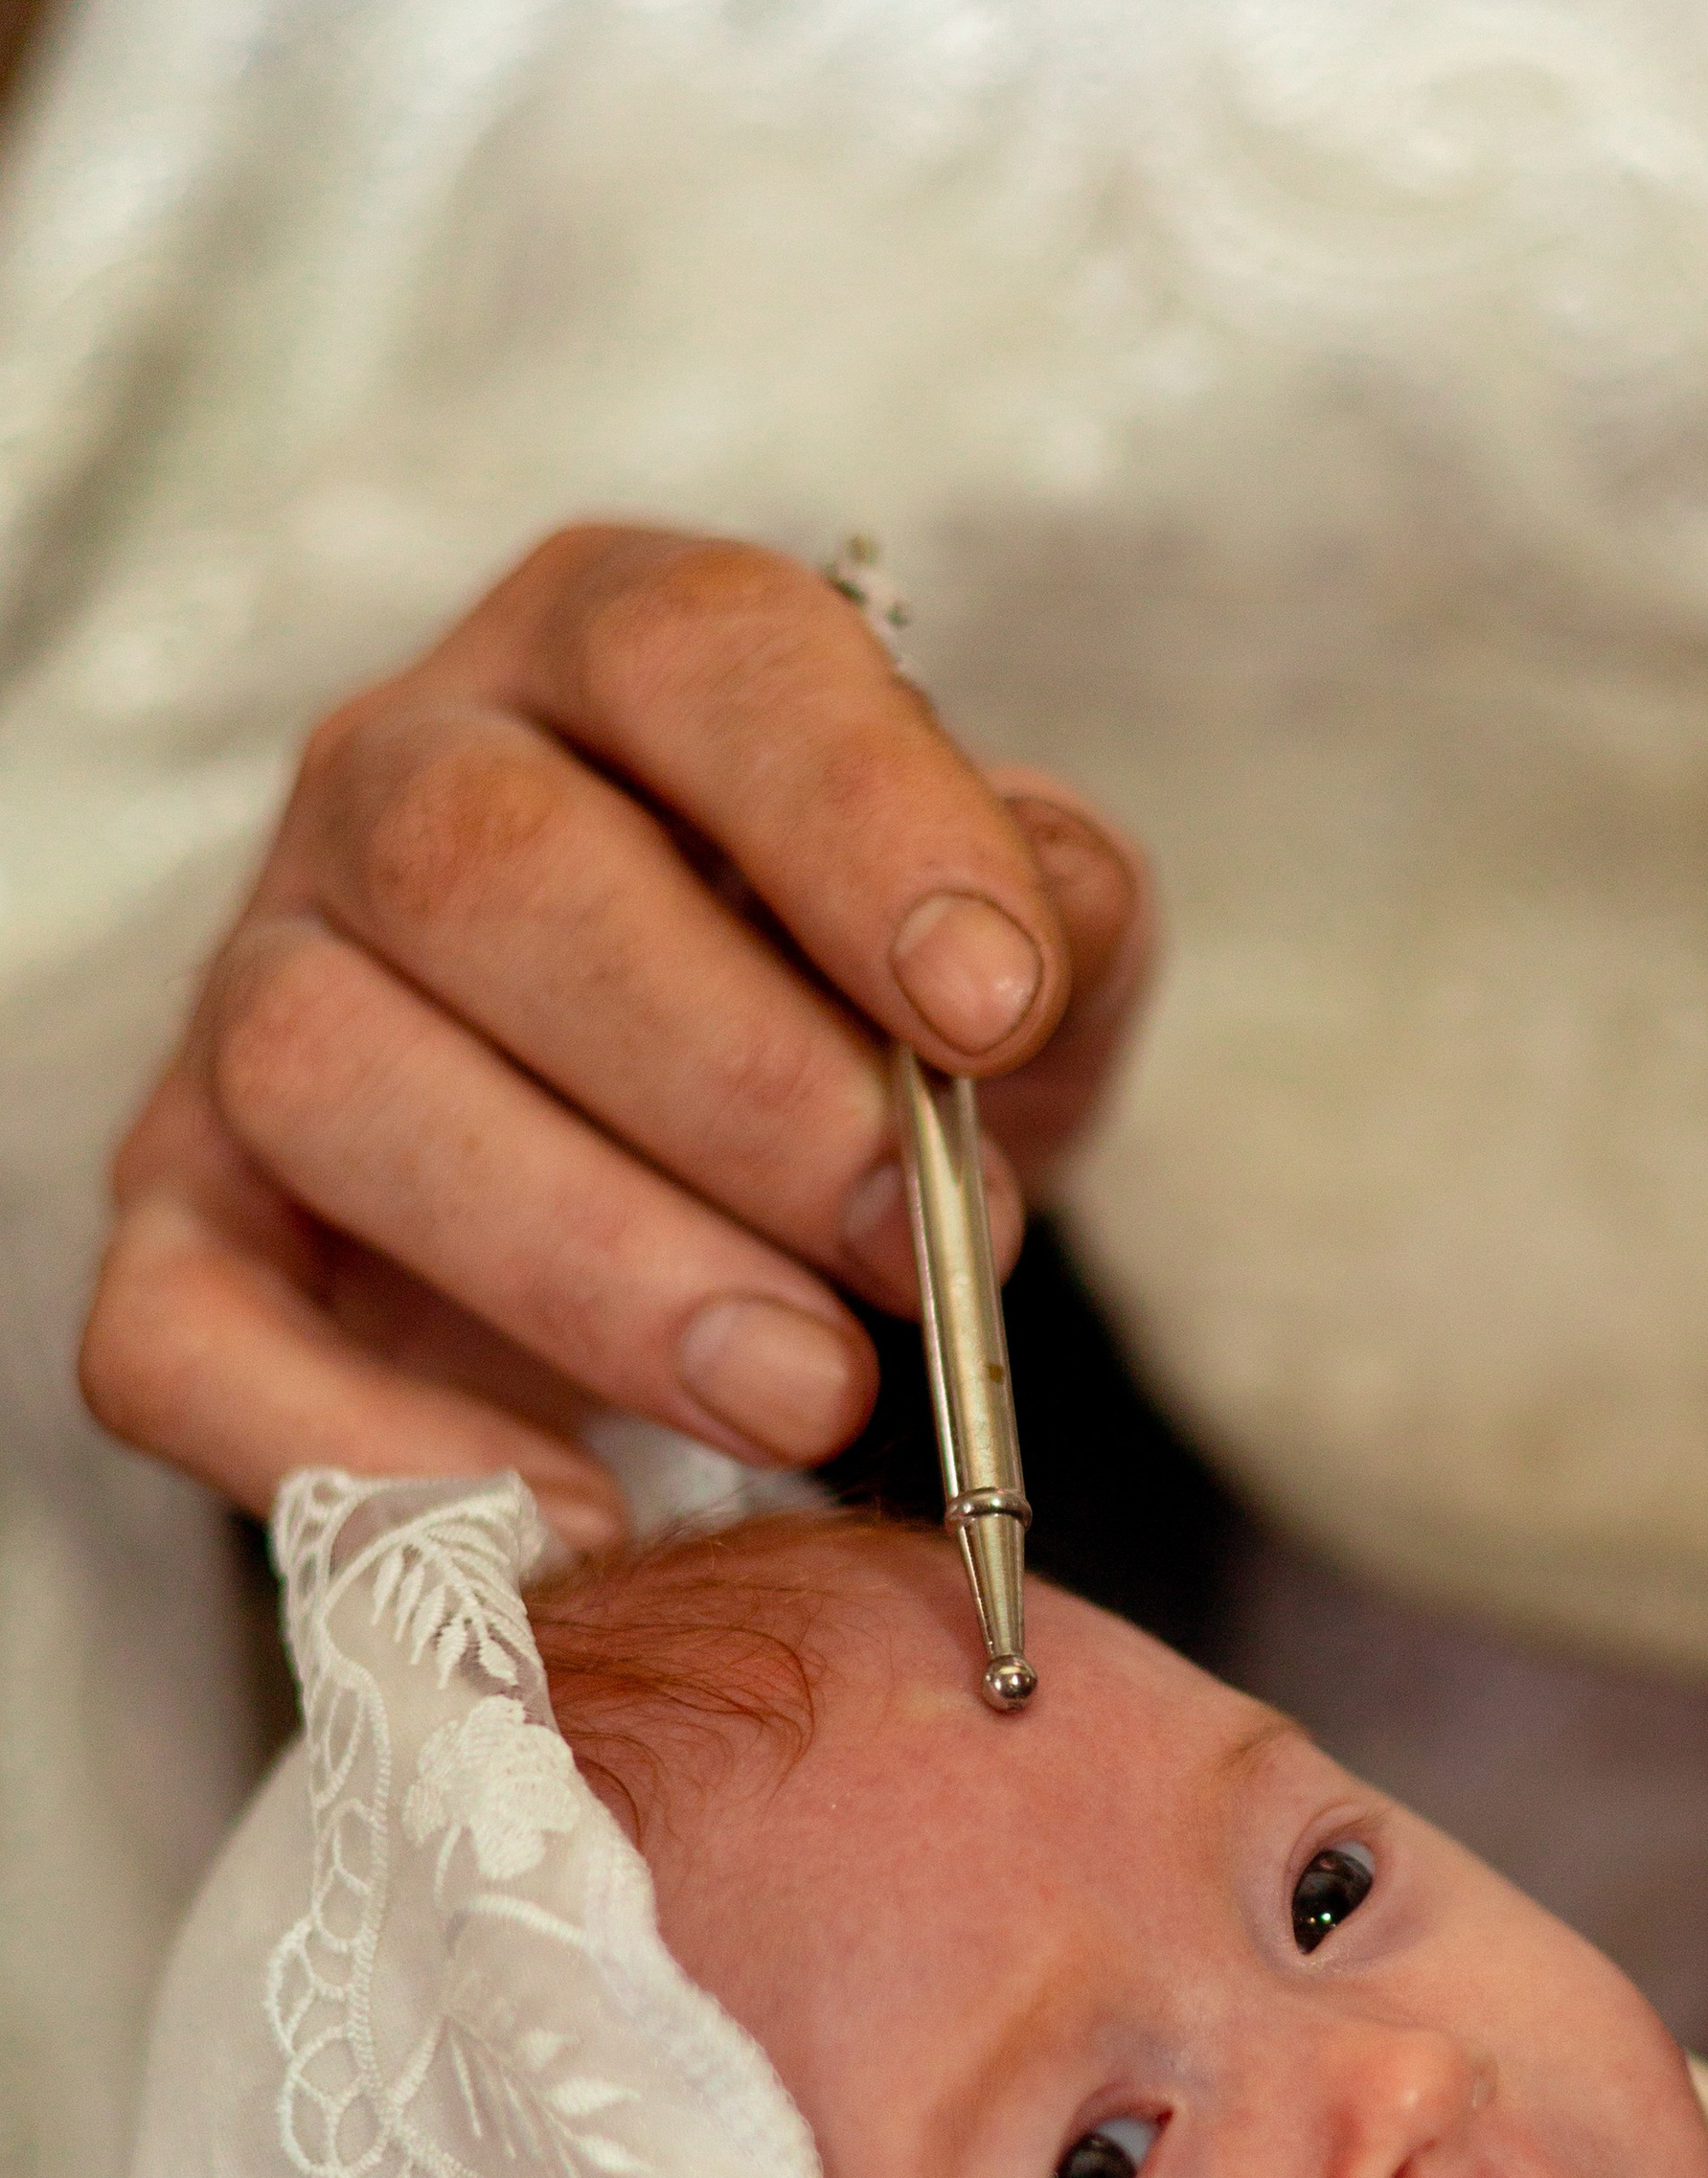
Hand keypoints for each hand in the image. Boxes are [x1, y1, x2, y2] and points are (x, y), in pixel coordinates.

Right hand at [80, 525, 1152, 1551]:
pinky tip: (572, 1522)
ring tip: (802, 1395)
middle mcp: (393, 785)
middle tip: (917, 1258)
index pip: (691, 655)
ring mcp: (255, 998)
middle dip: (732, 1081)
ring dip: (585, 1259)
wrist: (719, 1212)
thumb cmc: (862, 1046)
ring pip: (322, 1074)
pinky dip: (359, 1440)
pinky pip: (183, 1327)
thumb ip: (1054, 916)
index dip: (848, 820)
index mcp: (607, 657)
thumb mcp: (1008, 964)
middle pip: (478, 864)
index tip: (993, 1007)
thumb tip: (1036, 935)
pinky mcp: (188, 1225)